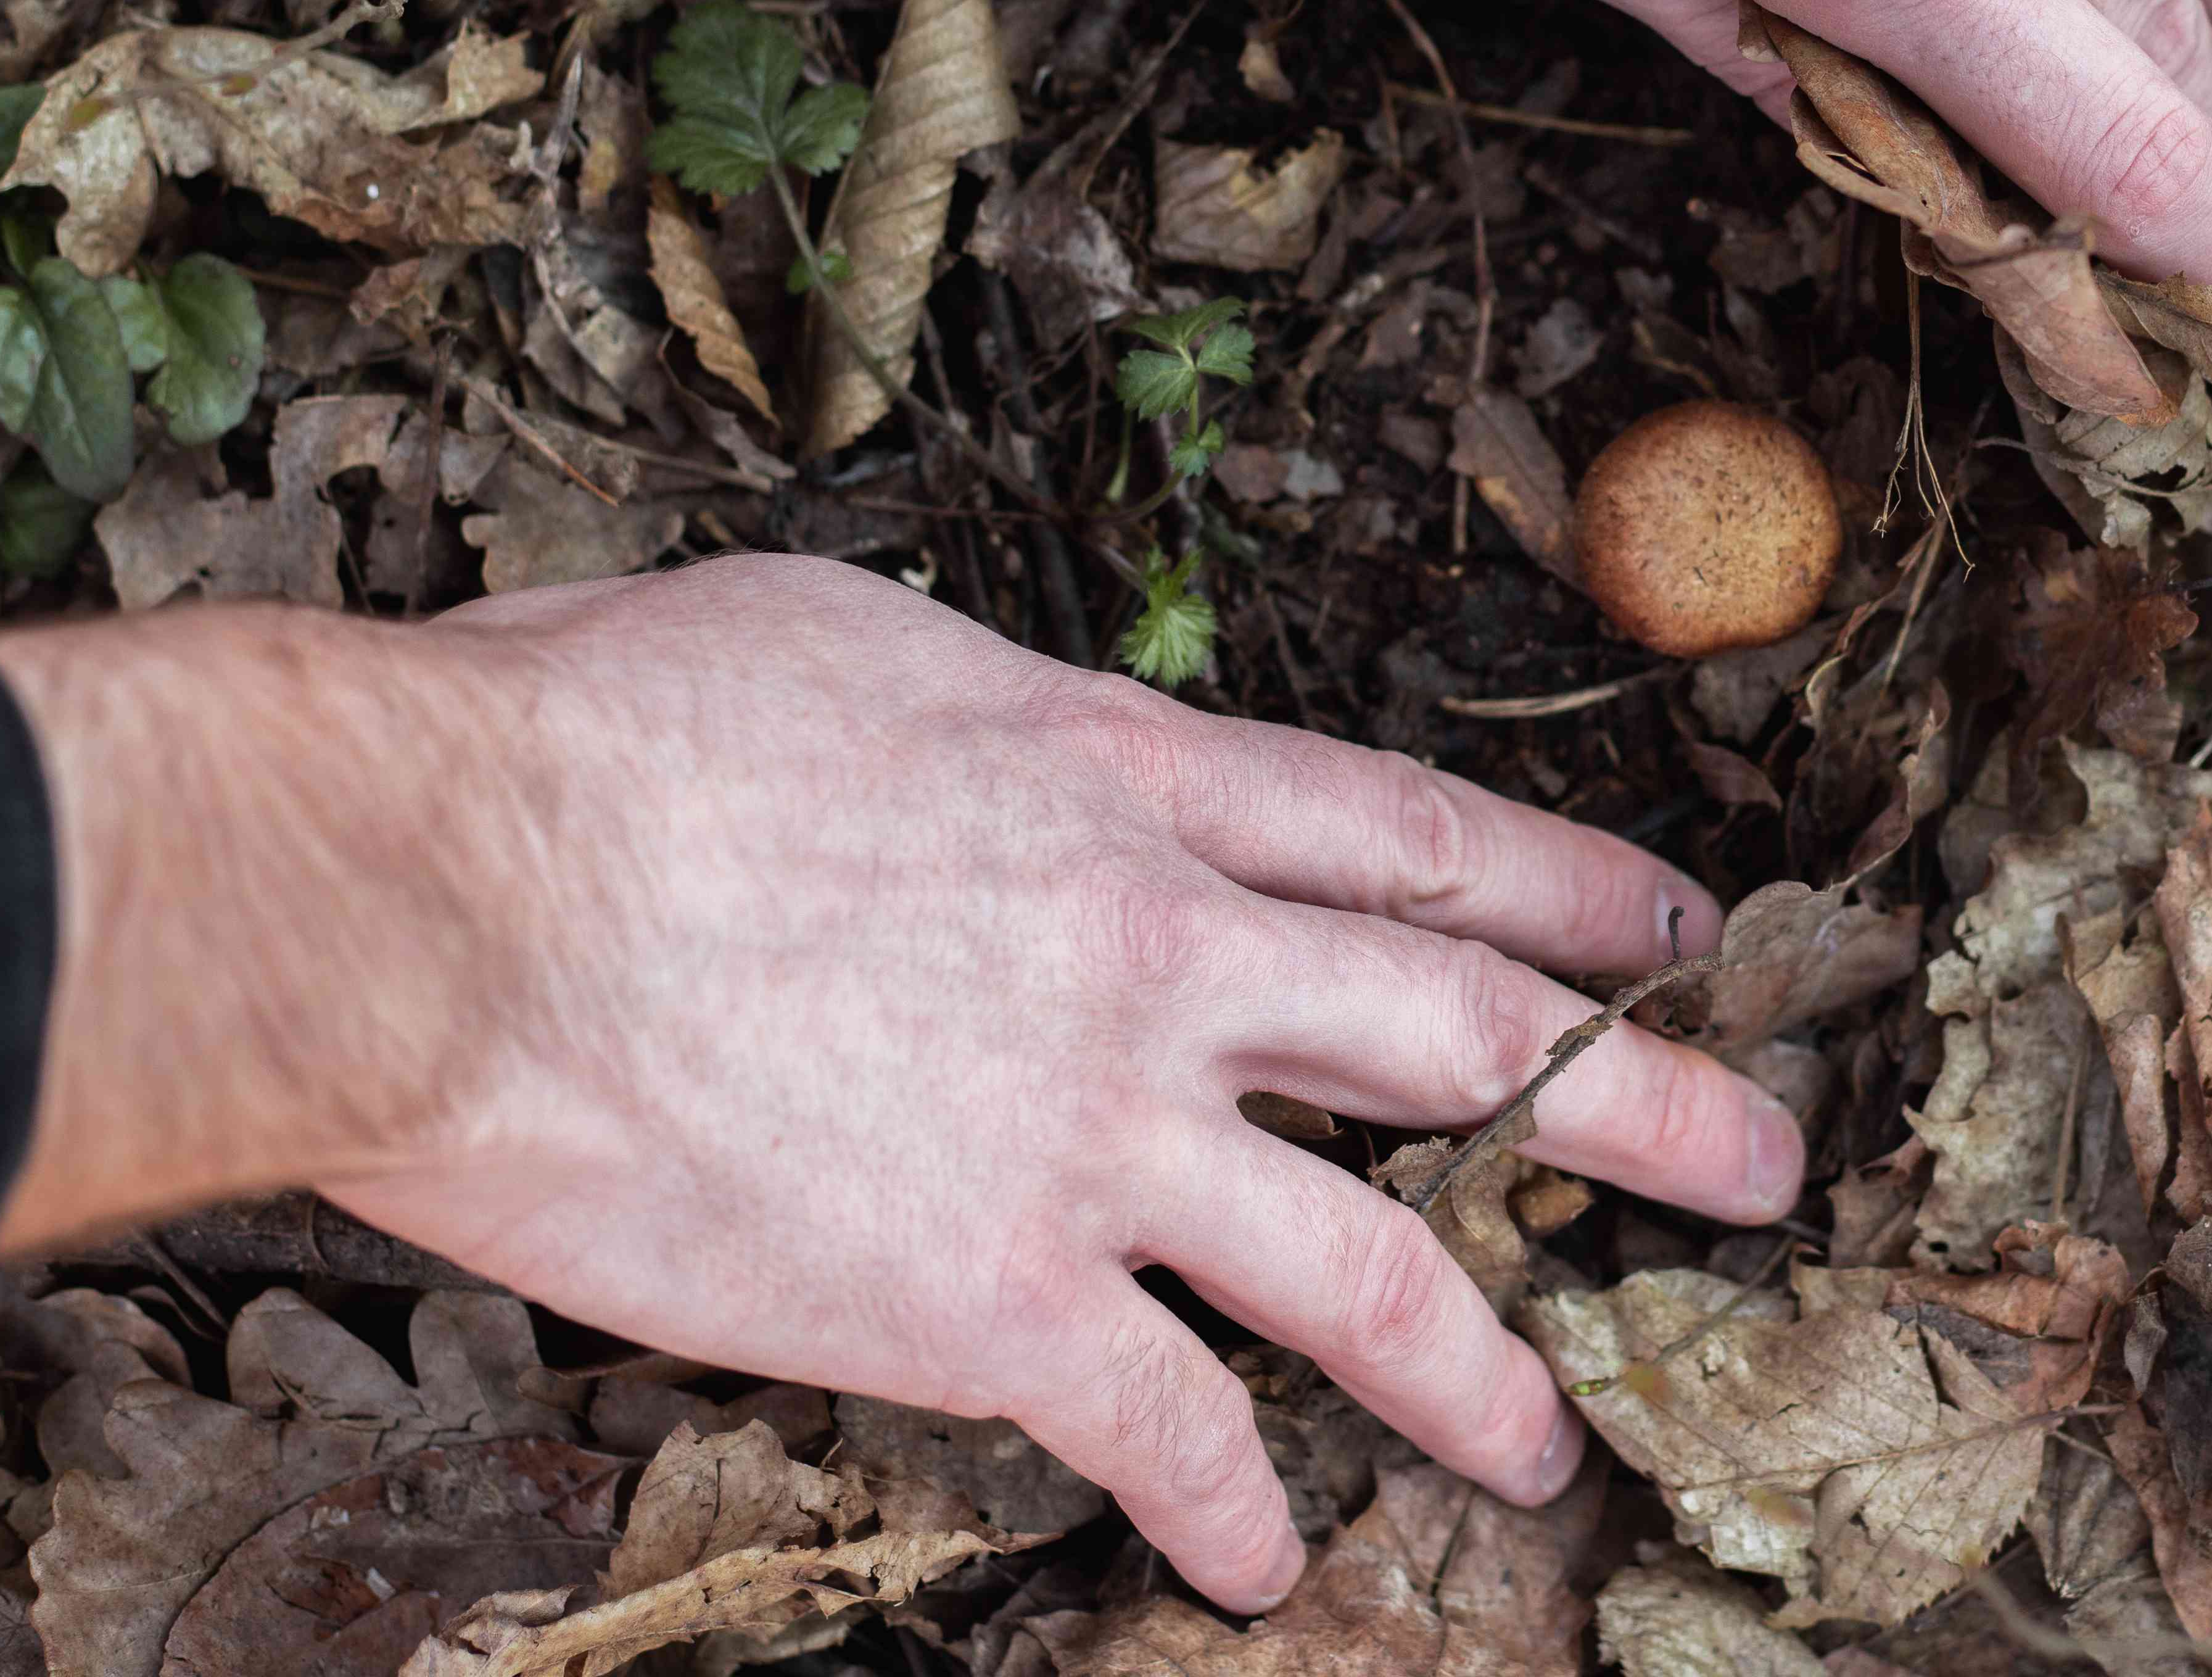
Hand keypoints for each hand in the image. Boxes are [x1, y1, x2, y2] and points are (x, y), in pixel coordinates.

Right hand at [0, 557, 1795, 1612]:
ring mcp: (1093, 1133)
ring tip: (1552, 1445)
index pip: (1412, 841)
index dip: (1564, 893)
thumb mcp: (845, 645)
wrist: (449, 887)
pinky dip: (1229, 1508)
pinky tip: (1263, 1566)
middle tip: (1762, 1160)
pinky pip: (1163, 1427)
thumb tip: (1001, 733)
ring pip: (1366, 1266)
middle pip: (1467, 1041)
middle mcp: (1161, 955)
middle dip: (1639, 1104)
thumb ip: (980, 714)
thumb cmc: (599, 730)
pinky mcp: (986, 1298)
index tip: (1675, 929)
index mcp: (1128, 784)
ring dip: (1479, 1366)